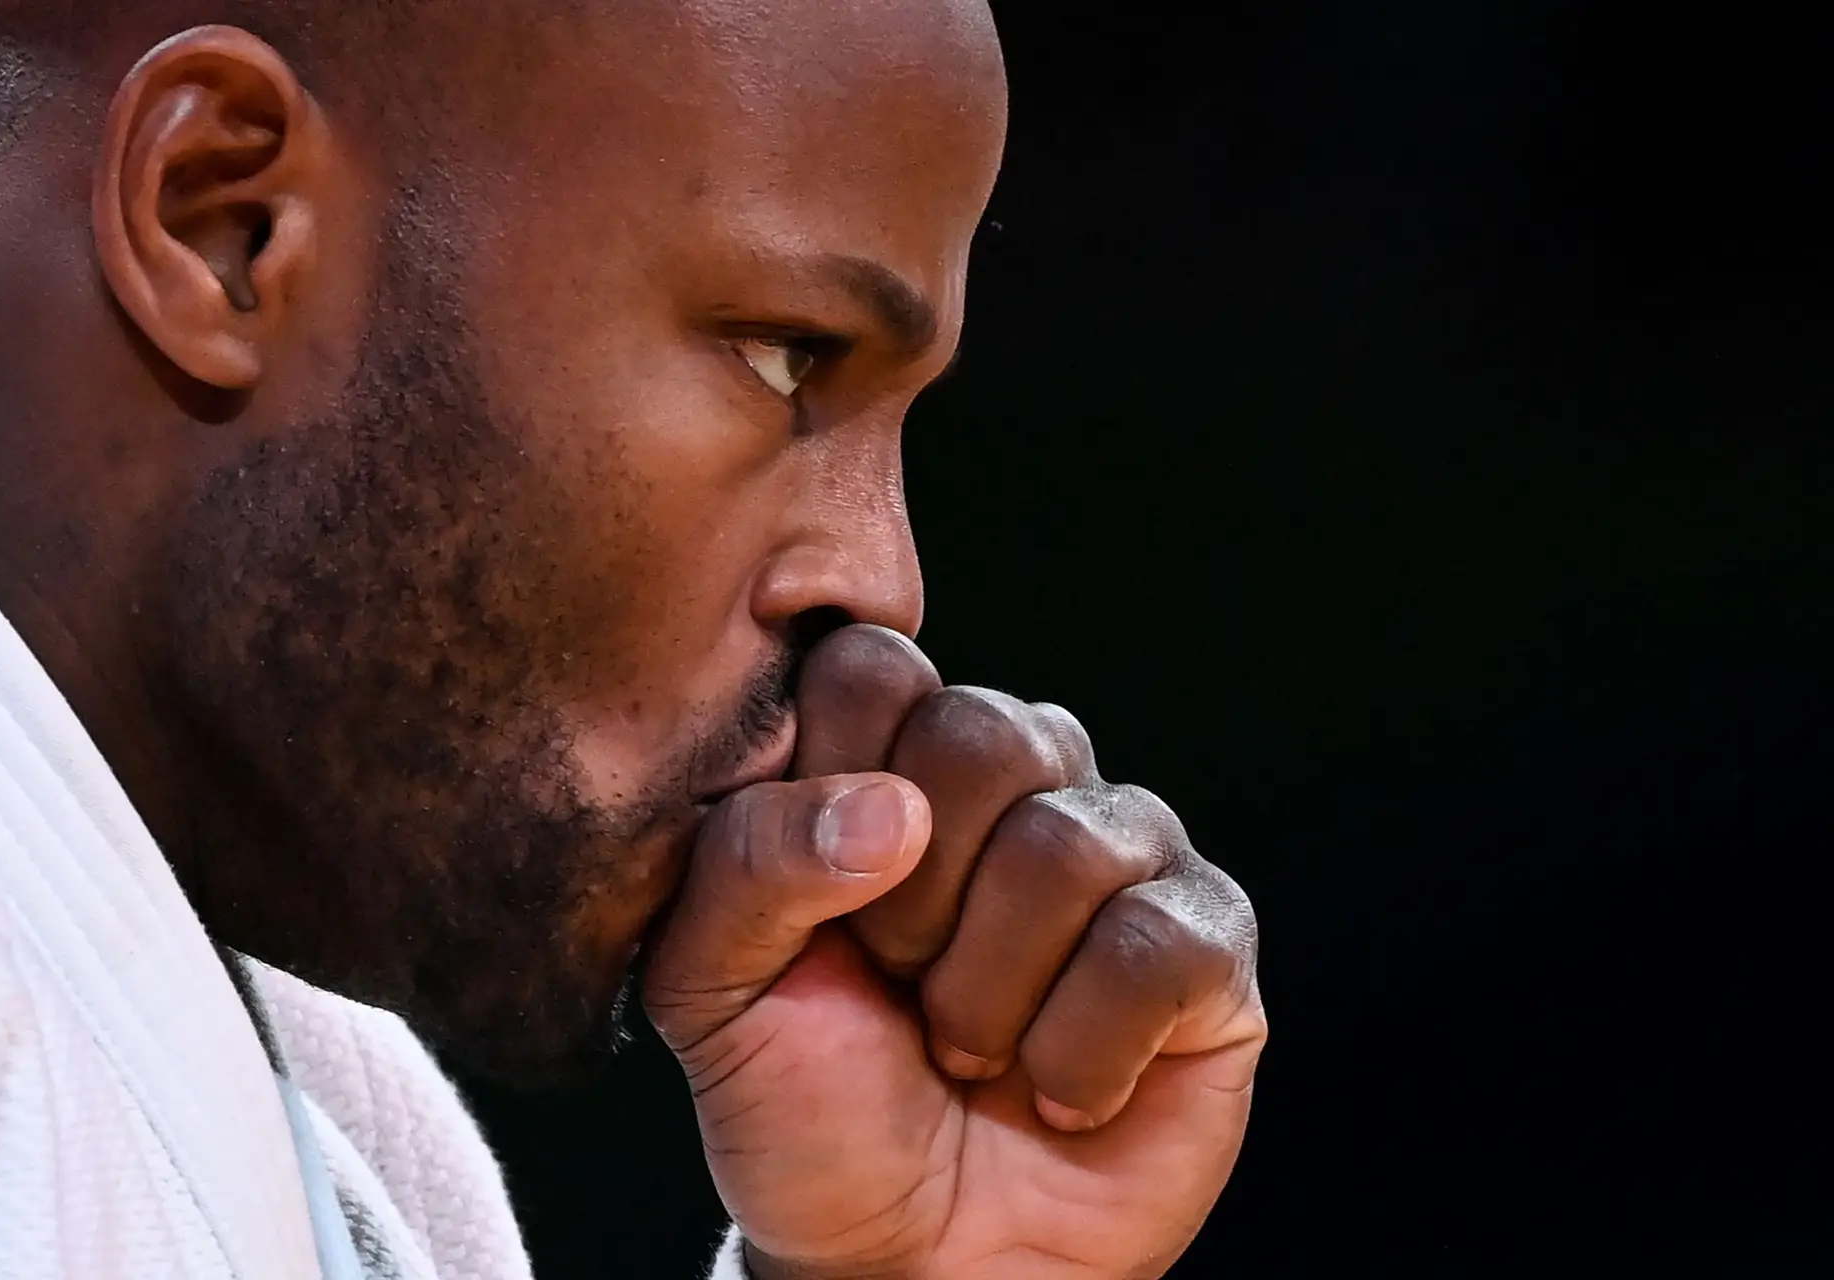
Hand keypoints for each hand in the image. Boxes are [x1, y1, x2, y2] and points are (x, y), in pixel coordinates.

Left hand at [642, 626, 1264, 1278]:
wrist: (904, 1260)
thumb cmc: (806, 1108)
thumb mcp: (711, 989)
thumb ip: (747, 864)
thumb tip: (894, 808)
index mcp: (894, 757)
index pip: (875, 665)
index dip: (833, 787)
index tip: (821, 906)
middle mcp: (1020, 779)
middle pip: (985, 734)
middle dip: (913, 905)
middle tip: (900, 987)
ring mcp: (1124, 852)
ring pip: (1069, 847)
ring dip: (990, 995)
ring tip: (969, 1050)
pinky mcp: (1209, 944)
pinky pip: (1159, 947)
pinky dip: (1082, 1052)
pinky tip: (1057, 1089)